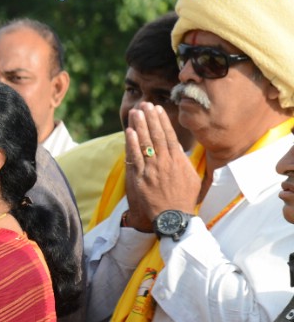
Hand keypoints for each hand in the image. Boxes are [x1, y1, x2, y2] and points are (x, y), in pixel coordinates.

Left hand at [123, 102, 199, 230]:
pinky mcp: (140, 179)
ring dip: (139, 126)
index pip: (169, 136)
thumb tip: (179, 149)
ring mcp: (152, 170)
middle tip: (144, 104)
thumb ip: (184, 161)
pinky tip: (128, 132)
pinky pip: (135, 158)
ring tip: (135, 112)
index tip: (157, 109)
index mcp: (178, 161)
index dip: (162, 121)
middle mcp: (165, 162)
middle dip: (150, 118)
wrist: (172, 218)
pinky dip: (131, 144)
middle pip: (156, 135)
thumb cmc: (183, 199)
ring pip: (145, 144)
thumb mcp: (192, 178)